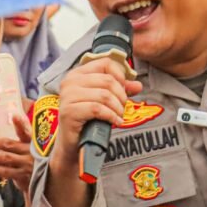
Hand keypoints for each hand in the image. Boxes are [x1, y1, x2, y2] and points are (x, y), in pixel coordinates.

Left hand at [0, 114, 34, 198]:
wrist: (49, 182)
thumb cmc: (38, 161)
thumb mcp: (35, 147)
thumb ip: (23, 137)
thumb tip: (9, 124)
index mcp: (34, 143)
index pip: (27, 131)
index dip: (21, 123)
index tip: (14, 114)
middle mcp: (31, 152)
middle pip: (8, 144)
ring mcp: (27, 164)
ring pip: (5, 158)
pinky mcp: (24, 176)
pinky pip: (6, 171)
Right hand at [50, 58, 141, 176]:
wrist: (73, 143)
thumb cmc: (88, 119)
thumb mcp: (104, 101)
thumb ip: (120, 90)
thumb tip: (138, 85)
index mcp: (77, 73)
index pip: (105, 63)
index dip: (120, 75)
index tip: (124, 89)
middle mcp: (70, 81)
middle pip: (107, 80)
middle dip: (121, 95)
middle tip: (122, 107)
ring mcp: (67, 96)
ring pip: (104, 95)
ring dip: (118, 107)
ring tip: (119, 115)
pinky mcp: (69, 111)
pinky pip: (97, 109)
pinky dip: (111, 116)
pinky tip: (115, 121)